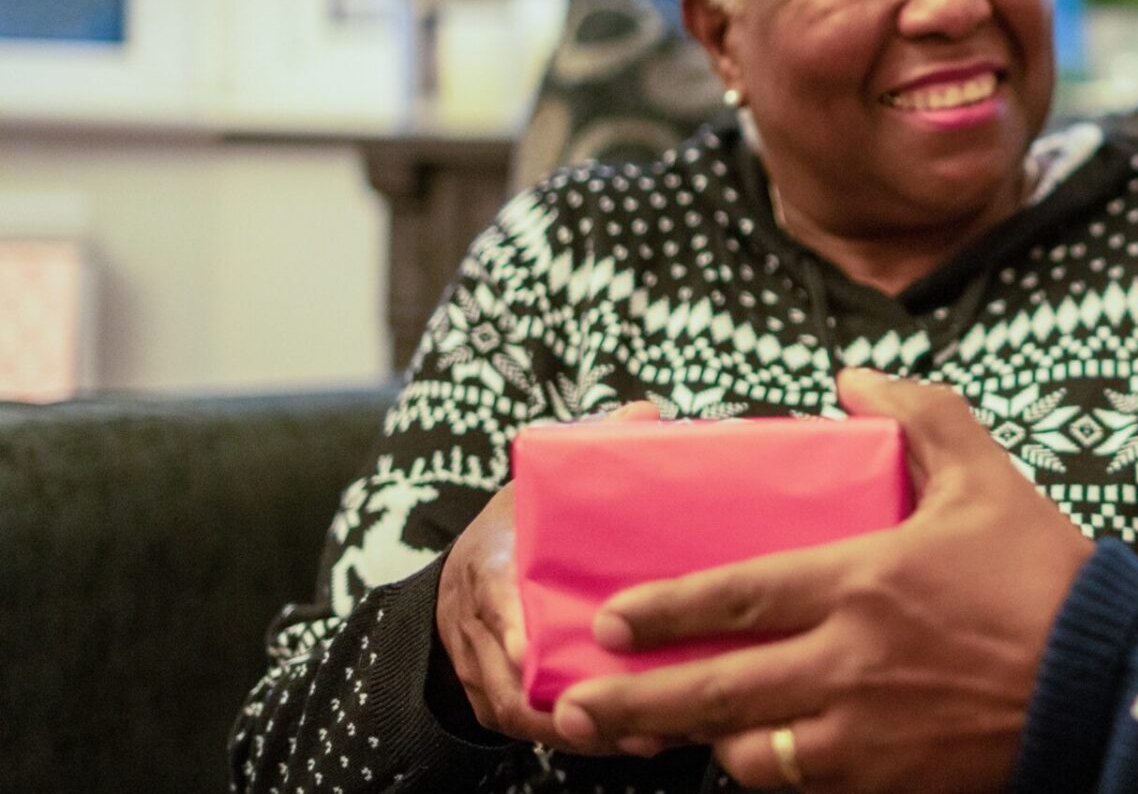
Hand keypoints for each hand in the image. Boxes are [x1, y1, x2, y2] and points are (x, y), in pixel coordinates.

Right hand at [434, 399, 662, 754]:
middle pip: (511, 679)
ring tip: (653, 739)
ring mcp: (481, 669)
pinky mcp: (497, 700)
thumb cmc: (519, 523)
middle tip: (640, 714)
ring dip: (586, 730)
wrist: (468, 569)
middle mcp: (474, 625)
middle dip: (571, 703)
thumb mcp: (540, 482)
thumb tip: (644, 413)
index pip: (491, 604)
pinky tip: (638, 741)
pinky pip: (534, 729)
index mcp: (486, 565)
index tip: (541, 658)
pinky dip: (582, 738)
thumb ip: (590, 447)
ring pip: (524, 714)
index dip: (513, 636)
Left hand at [551, 371, 1097, 793]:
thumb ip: (920, 417)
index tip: (613, 620)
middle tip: (581, 704)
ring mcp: (864, 733)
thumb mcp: (987, 476)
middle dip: (638, 701)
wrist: (1109, 683)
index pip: (735, 596)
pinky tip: (756, 757)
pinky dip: (770, 772)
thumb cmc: (1045, 576)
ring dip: (707, 743)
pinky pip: (803, 784)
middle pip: (716, 691)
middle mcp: (848, 663)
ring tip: (670, 735)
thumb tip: (854, 378)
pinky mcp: (889, 780)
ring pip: (751, 753)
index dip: (664, 609)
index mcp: (862, 582)